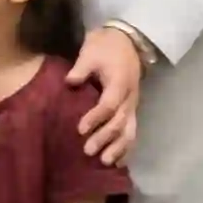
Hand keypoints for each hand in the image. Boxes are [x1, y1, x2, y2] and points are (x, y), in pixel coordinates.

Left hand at [66, 26, 140, 165]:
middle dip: (105, 138)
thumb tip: (69, 82)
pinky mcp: (132, 109)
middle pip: (120, 122)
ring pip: (130, 131)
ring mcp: (133, 105)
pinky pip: (132, 131)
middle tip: (88, 151)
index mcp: (120, 84)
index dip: (95, 118)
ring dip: (118, 147)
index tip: (80, 129)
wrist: (126, 41)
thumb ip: (80, 69)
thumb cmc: (105, 47)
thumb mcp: (90, 53)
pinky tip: (119, 161)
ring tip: (105, 162)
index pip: (109, 105)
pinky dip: (126, 147)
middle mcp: (130, 98)